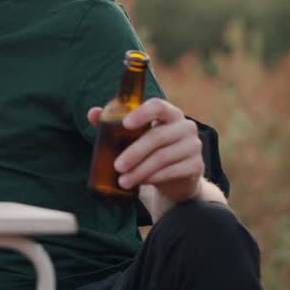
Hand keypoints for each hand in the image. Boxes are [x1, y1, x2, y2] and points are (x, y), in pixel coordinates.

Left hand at [87, 98, 202, 203]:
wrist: (175, 176)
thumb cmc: (150, 149)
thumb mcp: (132, 136)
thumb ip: (113, 122)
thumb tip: (92, 112)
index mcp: (169, 113)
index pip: (158, 106)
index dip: (142, 114)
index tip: (125, 124)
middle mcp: (185, 126)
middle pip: (157, 137)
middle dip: (134, 153)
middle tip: (117, 166)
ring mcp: (194, 145)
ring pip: (163, 157)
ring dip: (140, 170)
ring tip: (123, 181)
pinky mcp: (197, 165)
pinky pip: (173, 171)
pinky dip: (154, 178)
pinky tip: (141, 183)